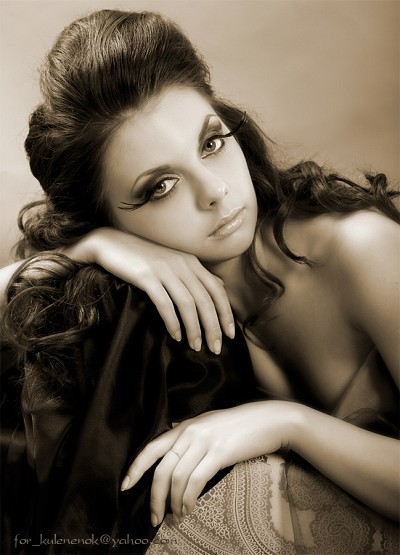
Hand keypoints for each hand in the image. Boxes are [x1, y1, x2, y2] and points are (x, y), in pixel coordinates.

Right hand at [61, 228, 234, 353]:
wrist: (110, 243)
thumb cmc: (142, 257)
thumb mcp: (173, 261)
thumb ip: (195, 273)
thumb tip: (219, 286)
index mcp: (191, 262)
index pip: (217, 290)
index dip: (226, 313)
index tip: (230, 334)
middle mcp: (182, 264)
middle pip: (206, 300)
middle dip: (214, 327)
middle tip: (215, 348)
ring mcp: (165, 269)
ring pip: (188, 304)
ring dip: (195, 328)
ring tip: (196, 347)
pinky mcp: (147, 276)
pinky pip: (165, 303)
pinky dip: (173, 322)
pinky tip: (176, 336)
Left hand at [121, 401, 296, 525]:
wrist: (268, 420)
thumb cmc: (239, 425)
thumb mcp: (209, 423)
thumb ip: (190, 432)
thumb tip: (174, 438)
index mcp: (184, 426)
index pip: (152, 448)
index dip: (136, 468)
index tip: (125, 487)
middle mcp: (189, 432)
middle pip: (162, 469)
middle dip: (155, 497)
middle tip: (155, 518)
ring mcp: (204, 441)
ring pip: (177, 478)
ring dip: (174, 503)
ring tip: (177, 517)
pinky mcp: (219, 452)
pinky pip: (195, 481)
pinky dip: (189, 499)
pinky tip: (190, 509)